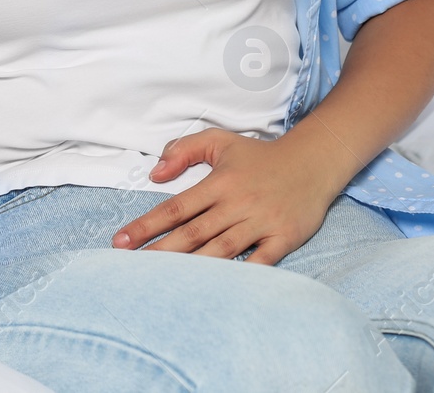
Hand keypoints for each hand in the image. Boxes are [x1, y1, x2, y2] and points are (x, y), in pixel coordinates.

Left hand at [111, 128, 344, 265]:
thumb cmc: (260, 156)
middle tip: (129, 268)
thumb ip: (184, 150)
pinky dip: (243, 276)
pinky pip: (261, 263)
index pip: (176, 208)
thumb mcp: (220, 142)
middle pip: (193, 233)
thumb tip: (154, 173)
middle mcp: (238, 204)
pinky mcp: (284, 238)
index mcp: (220, 183)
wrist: (313, 162)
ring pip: (221, 250)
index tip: (121, 241)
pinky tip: (219, 290)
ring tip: (162, 283)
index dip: (146, 225)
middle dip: (159, 251)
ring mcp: (261, 223)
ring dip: (192, 267)